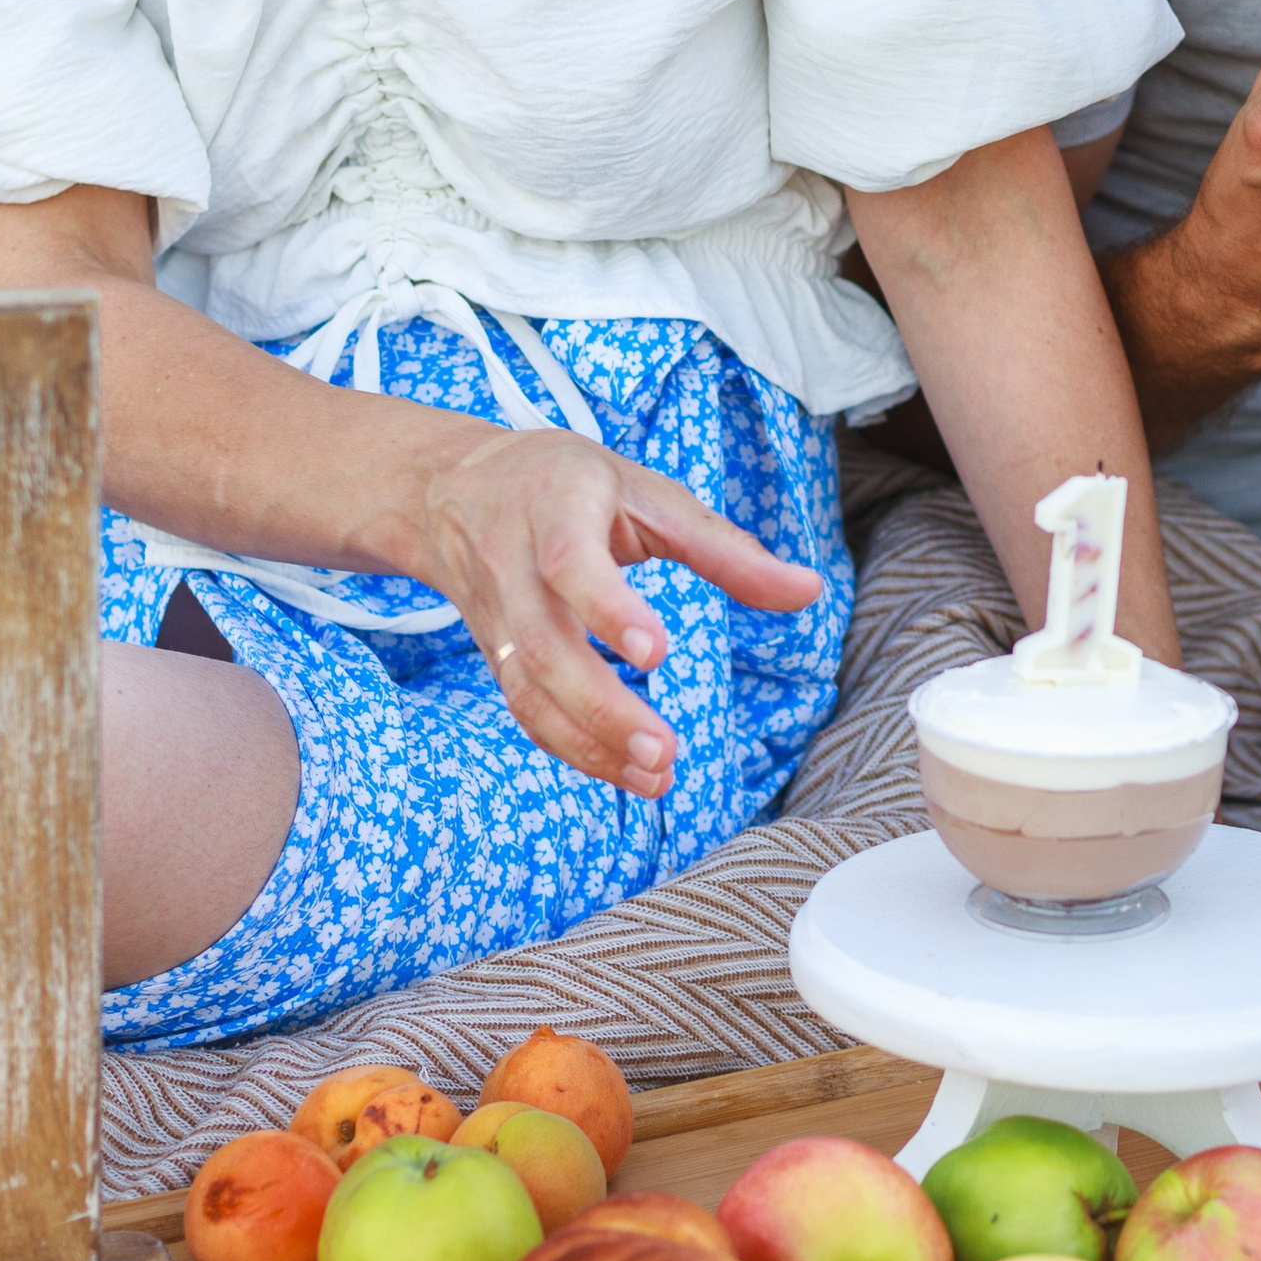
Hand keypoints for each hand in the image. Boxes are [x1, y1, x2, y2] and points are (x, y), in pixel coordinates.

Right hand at [404, 426, 823, 795]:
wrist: (452, 487)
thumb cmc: (568, 483)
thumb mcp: (648, 494)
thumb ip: (724, 549)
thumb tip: (809, 591)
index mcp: (555, 508)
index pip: (569, 562)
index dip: (607, 608)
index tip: (656, 652)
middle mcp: (513, 565)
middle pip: (541, 645)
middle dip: (601, 706)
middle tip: (666, 752)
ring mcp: (495, 615)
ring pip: (525, 687)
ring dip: (587, 742)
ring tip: (656, 778)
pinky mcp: (490, 652)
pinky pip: (522, 706)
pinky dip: (569, 745)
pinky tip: (622, 771)